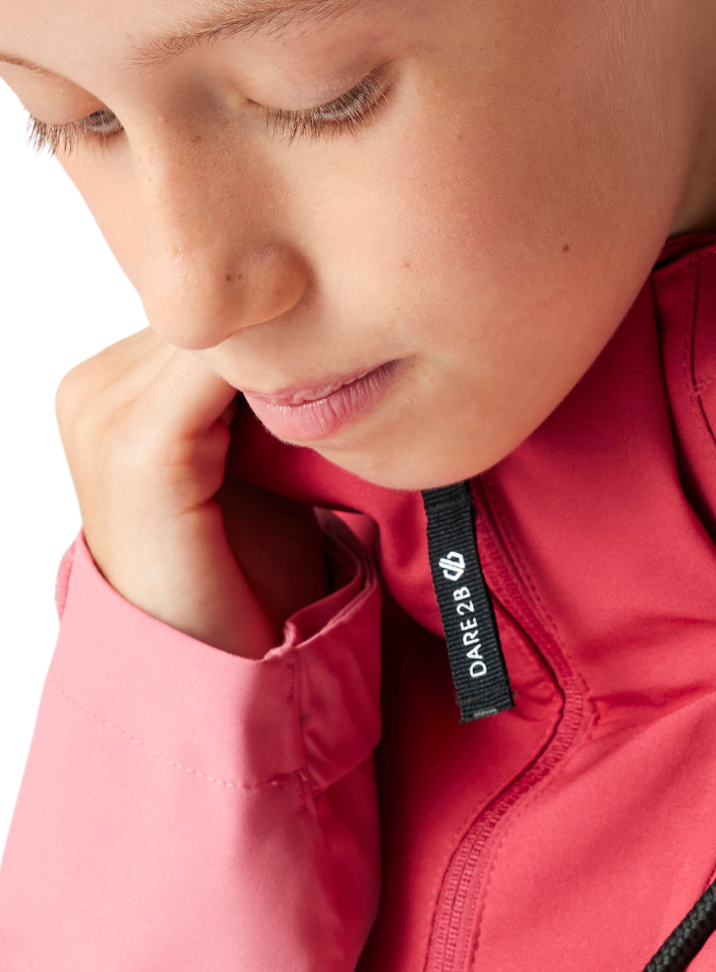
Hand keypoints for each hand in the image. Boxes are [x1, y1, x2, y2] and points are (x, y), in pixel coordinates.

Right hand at [56, 331, 328, 657]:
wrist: (225, 663)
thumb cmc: (248, 574)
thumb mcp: (253, 461)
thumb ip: (260, 394)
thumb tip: (322, 325)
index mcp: (110, 384)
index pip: (208, 311)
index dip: (281, 309)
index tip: (355, 308)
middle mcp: (91, 389)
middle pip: (210, 316)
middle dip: (286, 320)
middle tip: (368, 323)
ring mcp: (102, 416)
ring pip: (219, 337)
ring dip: (289, 342)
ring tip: (359, 352)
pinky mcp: (137, 450)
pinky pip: (216, 373)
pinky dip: (278, 371)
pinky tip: (334, 382)